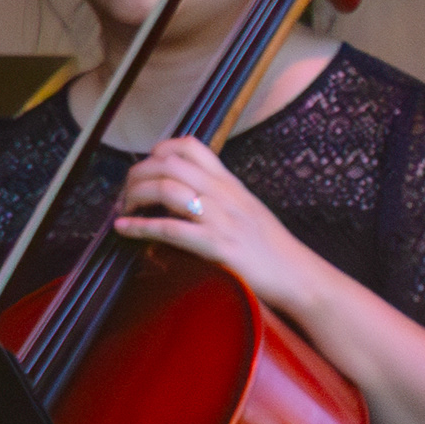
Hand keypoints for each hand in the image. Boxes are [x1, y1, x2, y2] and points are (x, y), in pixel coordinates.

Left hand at [106, 135, 324, 314]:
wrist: (300, 276)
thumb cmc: (271, 248)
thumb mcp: (247, 209)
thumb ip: (219, 195)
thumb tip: (186, 189)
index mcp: (230, 184)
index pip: (190, 146)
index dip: (158, 151)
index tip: (145, 168)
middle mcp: (224, 195)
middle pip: (168, 164)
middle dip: (137, 174)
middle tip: (126, 194)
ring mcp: (222, 219)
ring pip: (167, 190)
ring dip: (135, 196)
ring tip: (124, 209)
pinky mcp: (219, 246)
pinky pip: (171, 230)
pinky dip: (141, 227)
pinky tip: (123, 229)